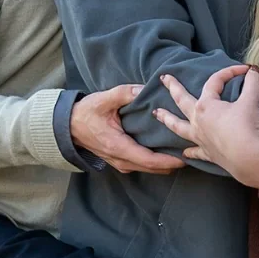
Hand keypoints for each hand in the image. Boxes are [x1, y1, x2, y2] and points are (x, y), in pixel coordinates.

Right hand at [69, 84, 186, 173]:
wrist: (68, 127)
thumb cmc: (85, 113)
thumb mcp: (103, 100)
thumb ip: (124, 93)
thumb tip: (143, 88)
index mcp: (118, 146)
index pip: (148, 160)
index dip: (168, 161)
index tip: (184, 157)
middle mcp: (121, 159)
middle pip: (152, 168)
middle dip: (172, 164)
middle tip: (191, 155)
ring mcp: (120, 163)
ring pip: (148, 169)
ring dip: (165, 164)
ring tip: (182, 154)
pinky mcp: (120, 161)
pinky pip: (142, 165)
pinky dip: (156, 162)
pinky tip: (167, 153)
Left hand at [156, 65, 258, 189]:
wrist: (248, 157)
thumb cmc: (247, 127)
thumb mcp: (251, 101)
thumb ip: (252, 83)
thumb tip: (254, 70)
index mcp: (206, 105)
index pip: (215, 82)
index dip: (229, 72)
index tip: (245, 70)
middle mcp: (198, 121)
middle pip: (182, 100)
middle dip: (172, 88)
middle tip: (163, 79)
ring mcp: (200, 138)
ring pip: (178, 127)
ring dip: (167, 119)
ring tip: (157, 114)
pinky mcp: (207, 153)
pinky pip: (195, 152)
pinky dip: (189, 152)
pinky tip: (184, 152)